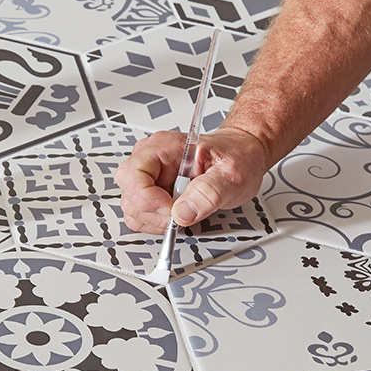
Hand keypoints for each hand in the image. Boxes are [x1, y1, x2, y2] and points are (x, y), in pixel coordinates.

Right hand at [115, 126, 270, 233]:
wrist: (241, 155)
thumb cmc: (236, 156)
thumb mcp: (231, 174)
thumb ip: (208, 192)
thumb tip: (183, 213)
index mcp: (164, 147)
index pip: (133, 173)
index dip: (148, 199)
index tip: (172, 210)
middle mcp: (151, 159)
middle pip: (129, 193)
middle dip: (154, 213)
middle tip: (183, 213)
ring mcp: (150, 175)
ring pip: (132, 207)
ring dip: (156, 220)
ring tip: (184, 212)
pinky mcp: (152, 191)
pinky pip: (141, 213)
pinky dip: (157, 222)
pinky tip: (178, 215)